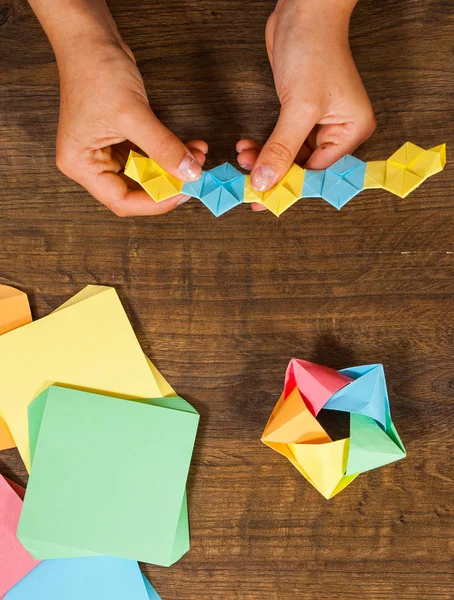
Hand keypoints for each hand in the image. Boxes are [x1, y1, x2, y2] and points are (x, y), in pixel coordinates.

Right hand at [56, 39, 206, 215]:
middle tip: (193, 177)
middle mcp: (91, 163)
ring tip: (197, 157)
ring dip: (173, 168)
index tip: (182, 194)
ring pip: (146, 174)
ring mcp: (106, 152)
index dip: (154, 202)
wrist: (90, 38)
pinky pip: (149, 156)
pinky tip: (190, 148)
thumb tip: (189, 173)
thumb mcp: (132, 113)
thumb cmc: (95, 70)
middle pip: (134, 190)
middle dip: (167, 183)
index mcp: (81, 164)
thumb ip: (162, 146)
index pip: (121, 200)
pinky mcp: (121, 139)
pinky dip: (169, 153)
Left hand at [238, 0, 374, 204]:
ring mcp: (318, 122)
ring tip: (243, 156)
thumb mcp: (299, 107)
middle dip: (274, 171)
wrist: (303, 11)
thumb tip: (265, 182)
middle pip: (303, 166)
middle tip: (247, 179)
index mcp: (351, 132)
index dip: (289, 185)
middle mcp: (338, 130)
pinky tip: (247, 146)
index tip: (263, 199)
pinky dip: (264, 146)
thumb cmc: (314, 50)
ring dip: (265, 159)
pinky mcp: (299, 113)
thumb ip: (281, 149)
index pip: (317, 172)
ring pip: (289, 155)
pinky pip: (281, 140)